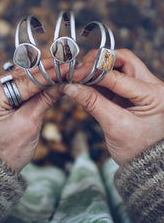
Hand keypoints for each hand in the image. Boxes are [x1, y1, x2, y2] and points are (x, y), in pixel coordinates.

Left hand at [0, 59, 67, 171]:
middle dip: (45, 70)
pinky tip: (49, 75)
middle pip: (21, 75)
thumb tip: (62, 82)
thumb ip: (45, 99)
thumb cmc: (8, 152)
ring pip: (20, 76)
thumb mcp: (29, 124)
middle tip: (67, 64)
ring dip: (41, 73)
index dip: (48, 75)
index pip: (24, 82)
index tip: (66, 68)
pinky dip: (34, 80)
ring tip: (61, 68)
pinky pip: (17, 83)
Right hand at [63, 49, 163, 163]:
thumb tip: (70, 87)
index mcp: (154, 94)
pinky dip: (99, 80)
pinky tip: (86, 83)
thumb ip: (93, 103)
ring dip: (98, 69)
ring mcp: (142, 88)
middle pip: (123, 60)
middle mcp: (151, 85)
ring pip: (119, 66)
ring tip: (80, 76)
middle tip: (79, 68)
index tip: (74, 74)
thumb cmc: (137, 150)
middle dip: (99, 61)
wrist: (146, 164)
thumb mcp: (115, 126)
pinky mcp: (132, 93)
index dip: (94, 72)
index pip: (119, 75)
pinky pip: (114, 79)